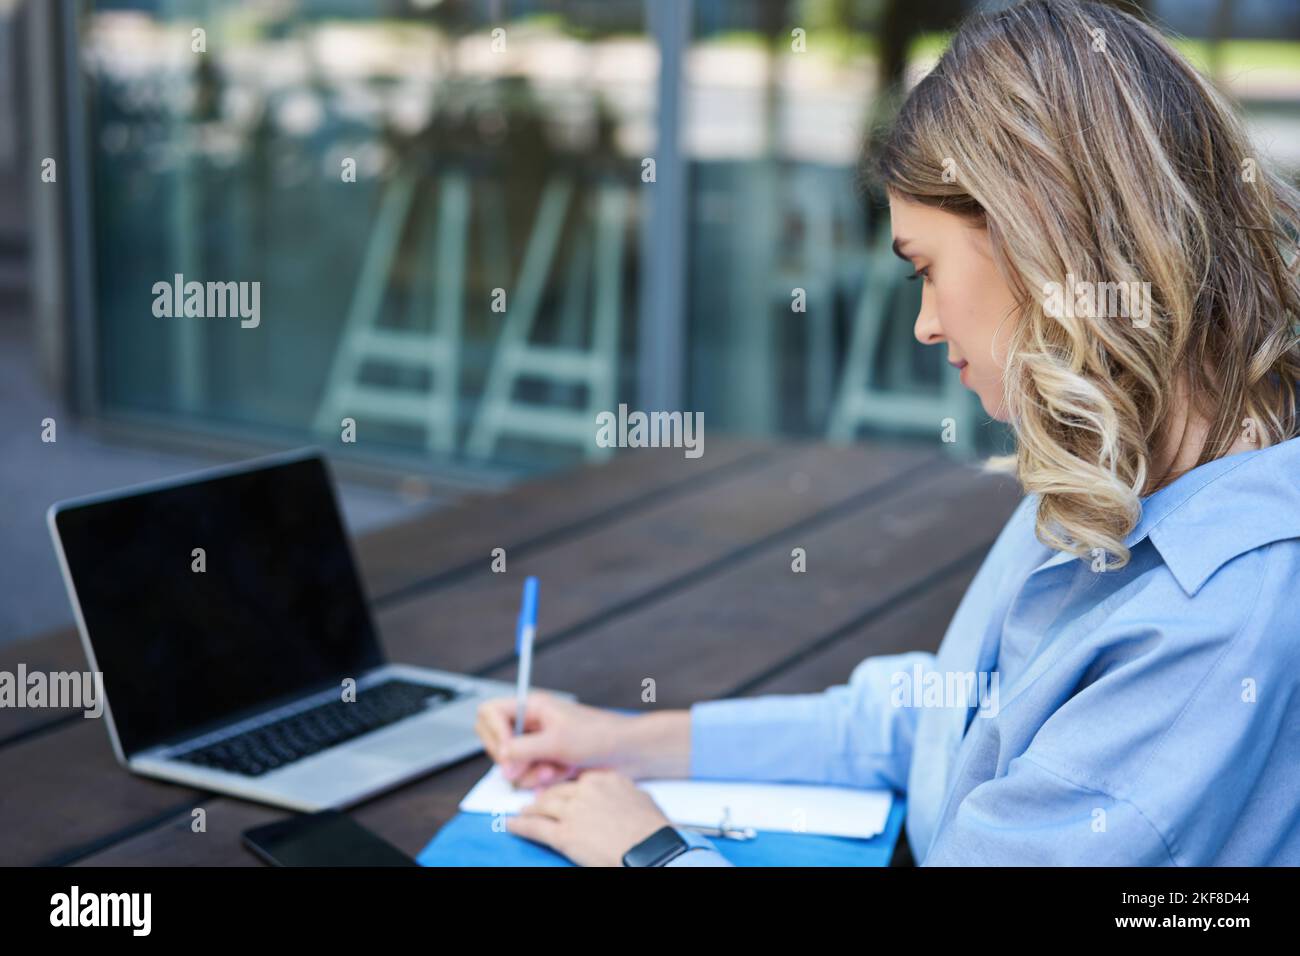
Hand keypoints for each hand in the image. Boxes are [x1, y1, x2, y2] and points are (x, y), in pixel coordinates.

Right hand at [474, 690, 630, 788]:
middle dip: (510, 758)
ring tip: (553, 770)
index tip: (507, 751)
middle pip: (495, 741)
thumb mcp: (556, 741)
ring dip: (531, 772)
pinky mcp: (547, 763)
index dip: (493, 732)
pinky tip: (562, 774)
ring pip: (512, 764)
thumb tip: (501, 759)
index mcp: (532, 707)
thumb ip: (522, 749)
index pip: (490, 712)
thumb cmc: (598, 736)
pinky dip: (542, 780)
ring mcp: (538, 745)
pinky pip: (529, 776)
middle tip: (526, 766)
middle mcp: (531, 725)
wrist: (626, 753)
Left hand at [506, 768, 673, 866]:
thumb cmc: (654, 830)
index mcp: (606, 779)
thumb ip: (627, 793)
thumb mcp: (643, 800)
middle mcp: (587, 790)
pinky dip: (520, 825)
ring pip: (543, 806)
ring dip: (530, 809)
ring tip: (522, 812)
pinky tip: (511, 824)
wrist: (652, 850)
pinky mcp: (564, 834)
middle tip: (536, 801)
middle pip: (557, 791)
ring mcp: (573, 811)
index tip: (560, 791)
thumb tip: (624, 797)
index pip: (578, 780)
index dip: (566, 788)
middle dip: (545, 797)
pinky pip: (535, 827)